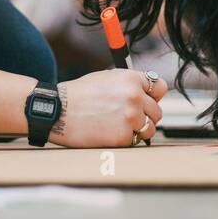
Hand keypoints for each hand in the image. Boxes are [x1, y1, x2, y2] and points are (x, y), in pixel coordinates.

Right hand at [51, 69, 166, 147]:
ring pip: (150, 128)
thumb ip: (130, 84)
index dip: (152, 95)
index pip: (160, 87)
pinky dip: (125, 140)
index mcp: (131, 78)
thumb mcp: (107, 77)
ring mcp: (131, 117)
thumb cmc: (79, 94)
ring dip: (139, 130)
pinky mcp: (123, 137)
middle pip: (157, 111)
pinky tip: (109, 133)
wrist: (57, 110)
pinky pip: (135, 141)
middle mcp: (135, 96)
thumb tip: (149, 94)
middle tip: (127, 118)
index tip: (146, 101)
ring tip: (119, 126)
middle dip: (145, 115)